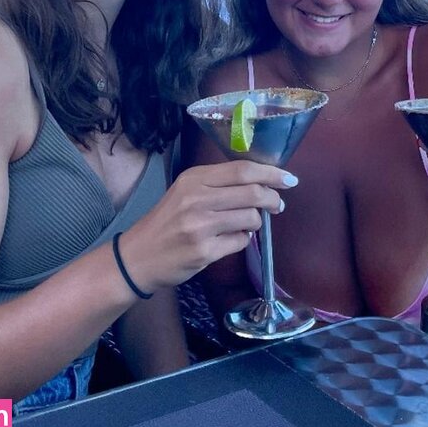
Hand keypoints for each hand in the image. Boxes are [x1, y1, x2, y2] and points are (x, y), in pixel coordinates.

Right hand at [117, 161, 295, 292]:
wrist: (138, 256)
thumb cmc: (167, 221)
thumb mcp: (186, 192)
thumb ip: (218, 185)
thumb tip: (261, 183)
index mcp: (194, 179)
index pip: (242, 170)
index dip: (271, 173)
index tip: (289, 179)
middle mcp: (197, 199)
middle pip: (251, 192)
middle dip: (272, 199)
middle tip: (278, 205)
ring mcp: (200, 226)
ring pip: (250, 218)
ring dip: (256, 222)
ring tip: (246, 224)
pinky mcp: (204, 251)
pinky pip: (240, 241)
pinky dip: (242, 239)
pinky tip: (230, 239)